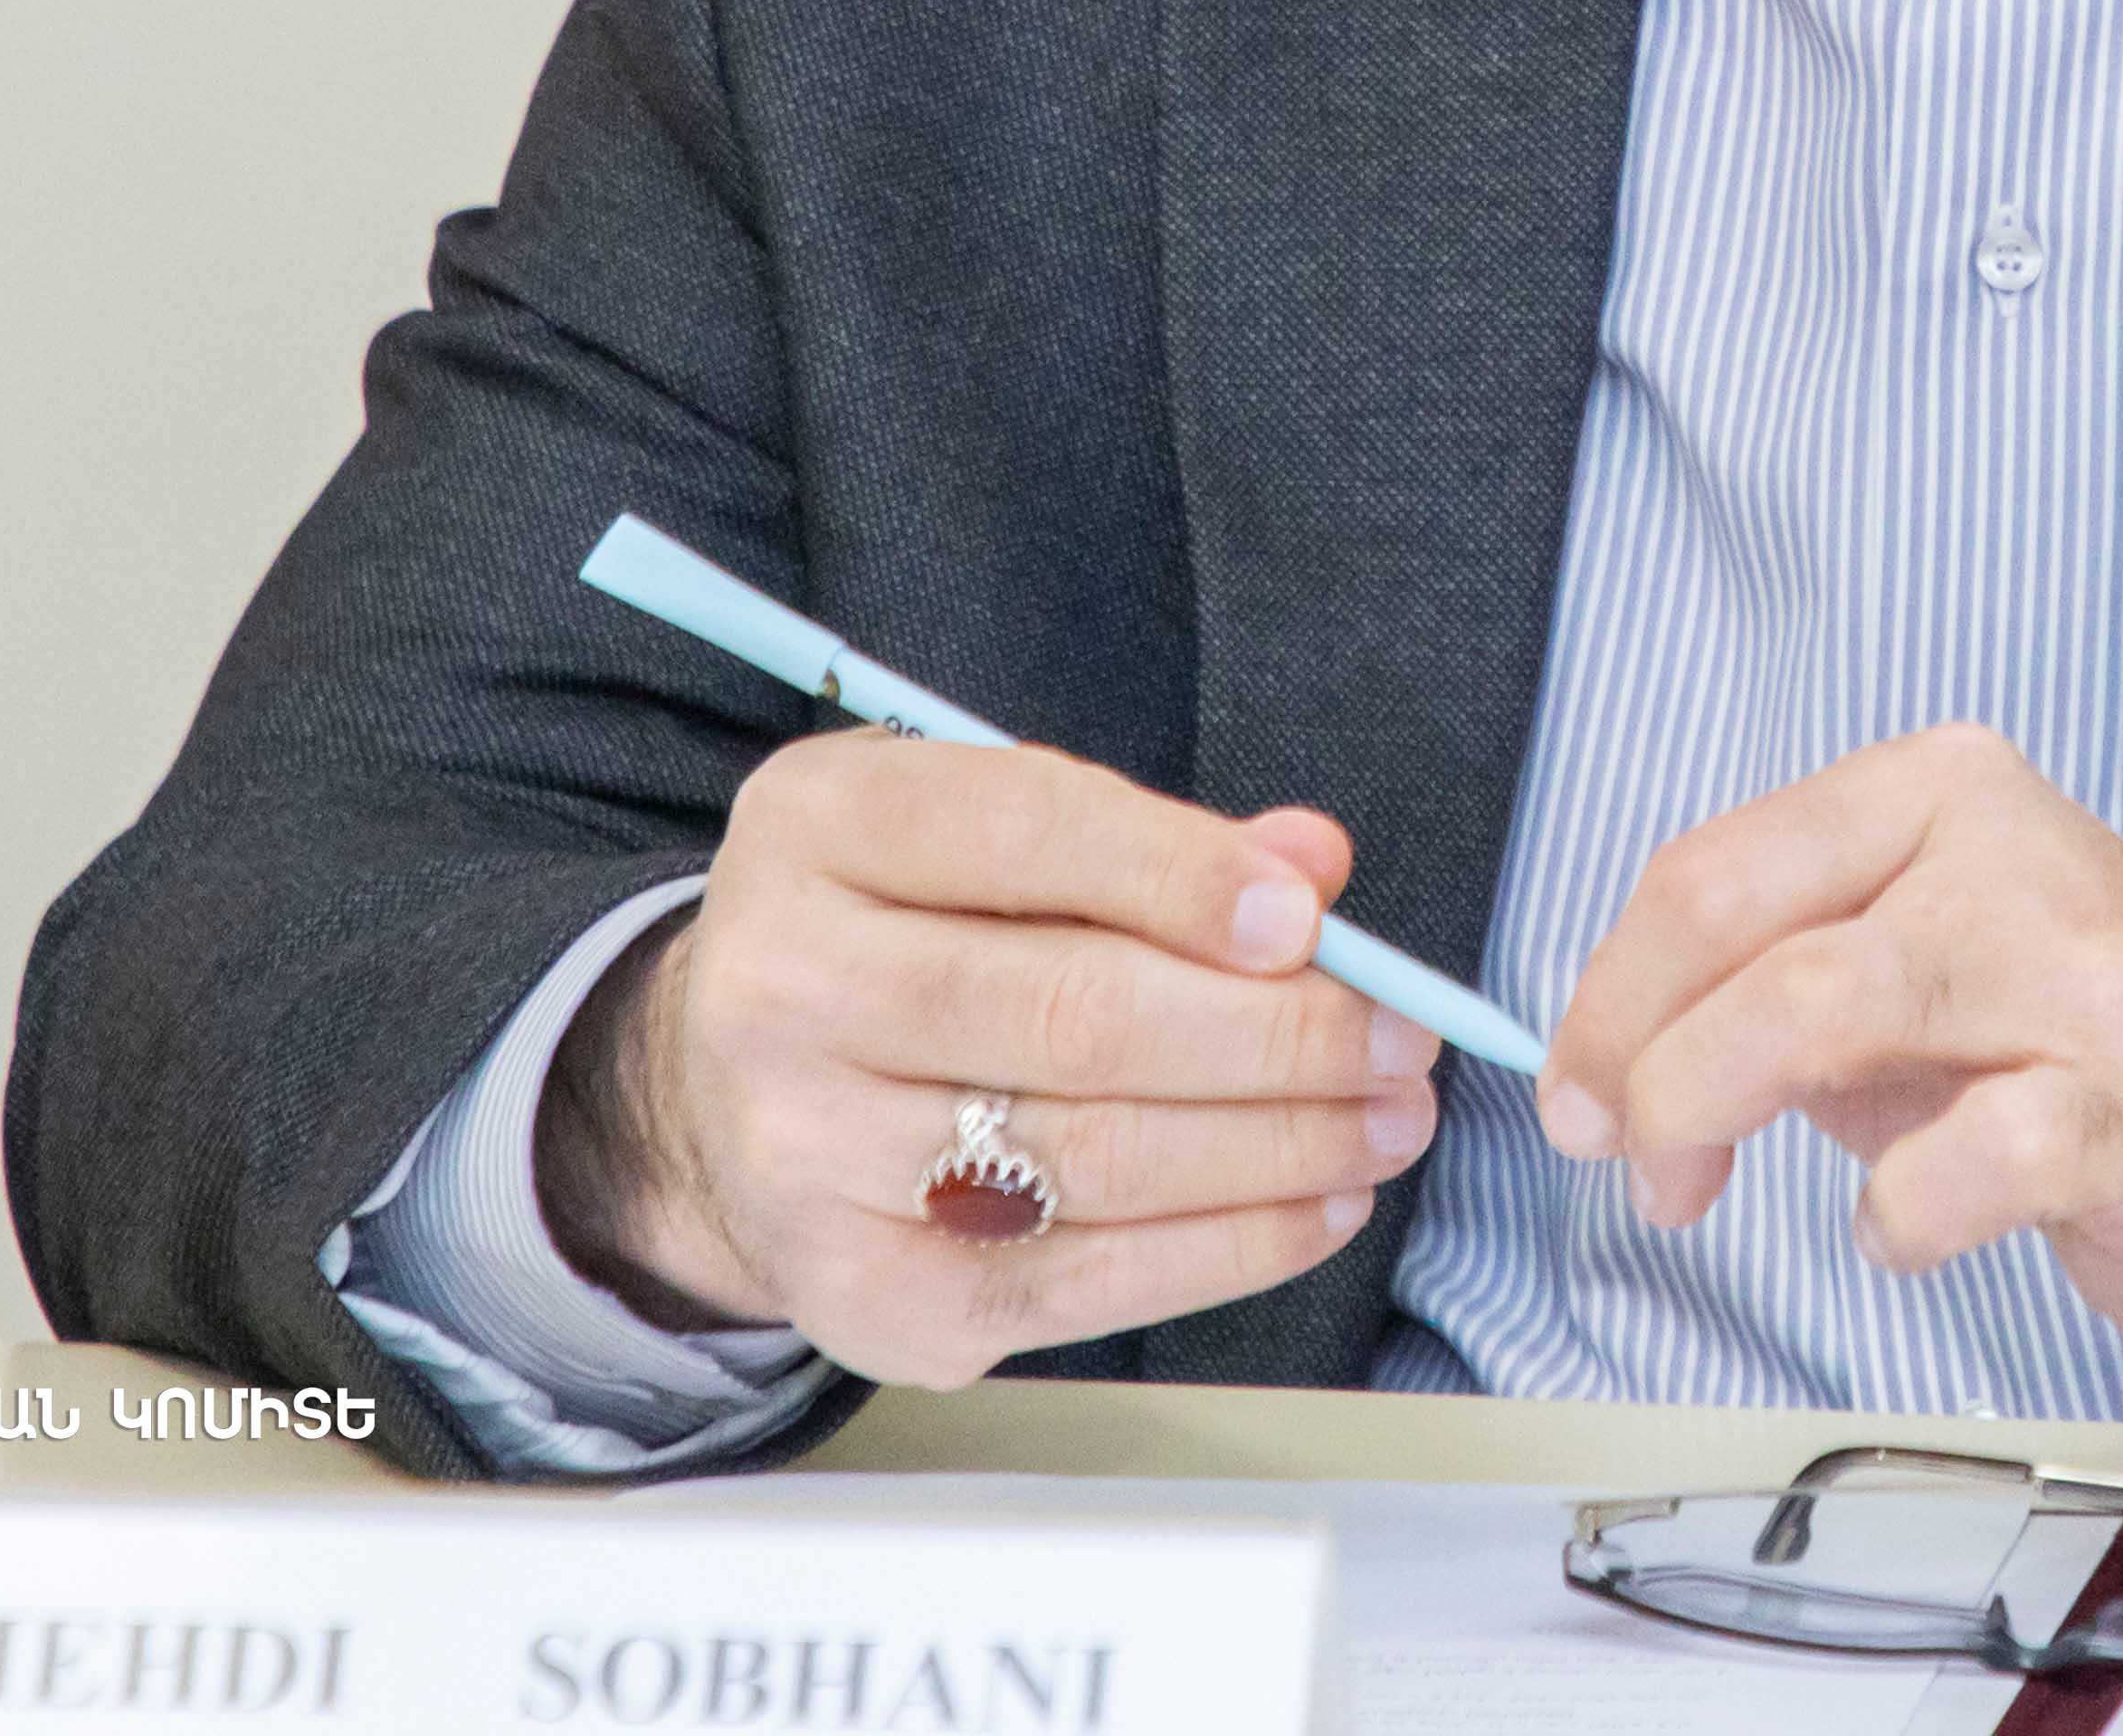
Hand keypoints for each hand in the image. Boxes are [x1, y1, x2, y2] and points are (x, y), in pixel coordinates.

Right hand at [541, 735, 1439, 1384]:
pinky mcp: (864, 1296)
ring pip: (1090, 1156)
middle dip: (1273, 1033)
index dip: (1181, 876)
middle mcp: (785, 988)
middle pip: (1070, 1015)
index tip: (1312, 919)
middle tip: (1400, 1039)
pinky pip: (1079, 1277)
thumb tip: (1311, 866)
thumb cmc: (904, 933)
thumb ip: (1150, 839)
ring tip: (1388, 1121)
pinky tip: (1317, 1205)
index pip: (1020, 833)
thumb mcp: (990, 831)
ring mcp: (809, 1157)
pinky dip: (1226, 1245)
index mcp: (820, 827)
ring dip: (1279, 1146)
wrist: (722, 1097)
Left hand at [1534, 723, 2122, 1372]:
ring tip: (1688, 1192)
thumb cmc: (2079, 1045)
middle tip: (1625, 1161)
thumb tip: (1607, 1052)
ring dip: (1708, 1107)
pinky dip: (1895, 1213)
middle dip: (1638, 1056)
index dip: (1609, 994)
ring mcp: (2078, 975)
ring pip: (1826, 1003)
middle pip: (1743, 924)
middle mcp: (2004, 853)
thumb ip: (1770, 984)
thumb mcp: (1910, 977)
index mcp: (1935, 794)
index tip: (1578, 1094)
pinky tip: (1892, 1233)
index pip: (1713, 869)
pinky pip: (1972, 1154)